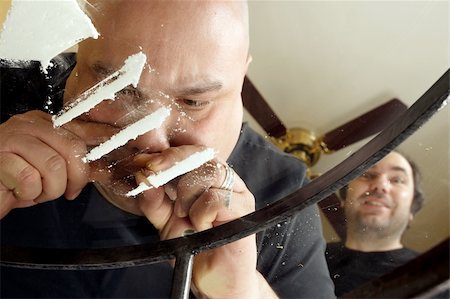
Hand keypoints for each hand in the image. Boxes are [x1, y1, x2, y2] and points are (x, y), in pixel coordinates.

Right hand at [0, 110, 116, 218]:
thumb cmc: (15, 181)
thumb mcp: (50, 169)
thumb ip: (73, 163)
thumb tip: (105, 166)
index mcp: (45, 123)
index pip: (81, 127)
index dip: (104, 135)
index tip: (128, 142)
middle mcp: (30, 125)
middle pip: (73, 149)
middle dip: (76, 177)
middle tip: (69, 190)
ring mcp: (12, 137)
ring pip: (54, 166)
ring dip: (50, 189)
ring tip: (36, 191)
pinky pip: (29, 179)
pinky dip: (29, 193)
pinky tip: (18, 191)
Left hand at [133, 145, 263, 297]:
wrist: (215, 283)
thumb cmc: (195, 250)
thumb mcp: (165, 224)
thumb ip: (155, 202)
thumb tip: (143, 177)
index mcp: (210, 180)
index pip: (192, 153)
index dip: (167, 155)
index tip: (144, 164)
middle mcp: (227, 182)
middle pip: (201, 156)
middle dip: (173, 166)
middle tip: (156, 180)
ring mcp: (239, 195)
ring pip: (210, 172)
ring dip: (187, 195)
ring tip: (186, 217)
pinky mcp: (245, 212)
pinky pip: (216, 199)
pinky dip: (201, 214)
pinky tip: (202, 227)